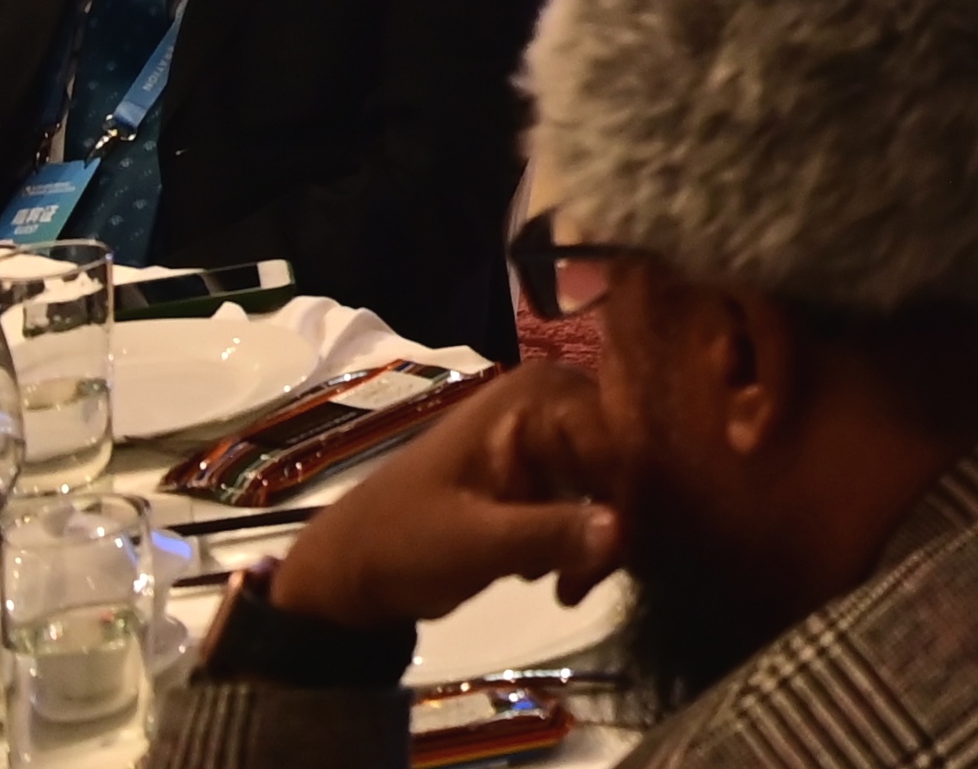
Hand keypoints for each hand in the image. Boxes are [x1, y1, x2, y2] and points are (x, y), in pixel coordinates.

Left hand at [255, 368, 632, 630]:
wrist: (348, 573)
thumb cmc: (400, 544)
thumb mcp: (473, 542)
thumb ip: (547, 533)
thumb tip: (625, 531)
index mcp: (537, 393)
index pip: (618, 439)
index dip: (629, 500)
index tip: (613, 563)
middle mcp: (554, 397)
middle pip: (623, 458)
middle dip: (615, 525)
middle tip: (582, 582)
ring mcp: (549, 433)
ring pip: (612, 485)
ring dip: (598, 541)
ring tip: (564, 585)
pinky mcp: (543, 469)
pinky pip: (591, 500)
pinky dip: (581, 542)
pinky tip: (555, 576)